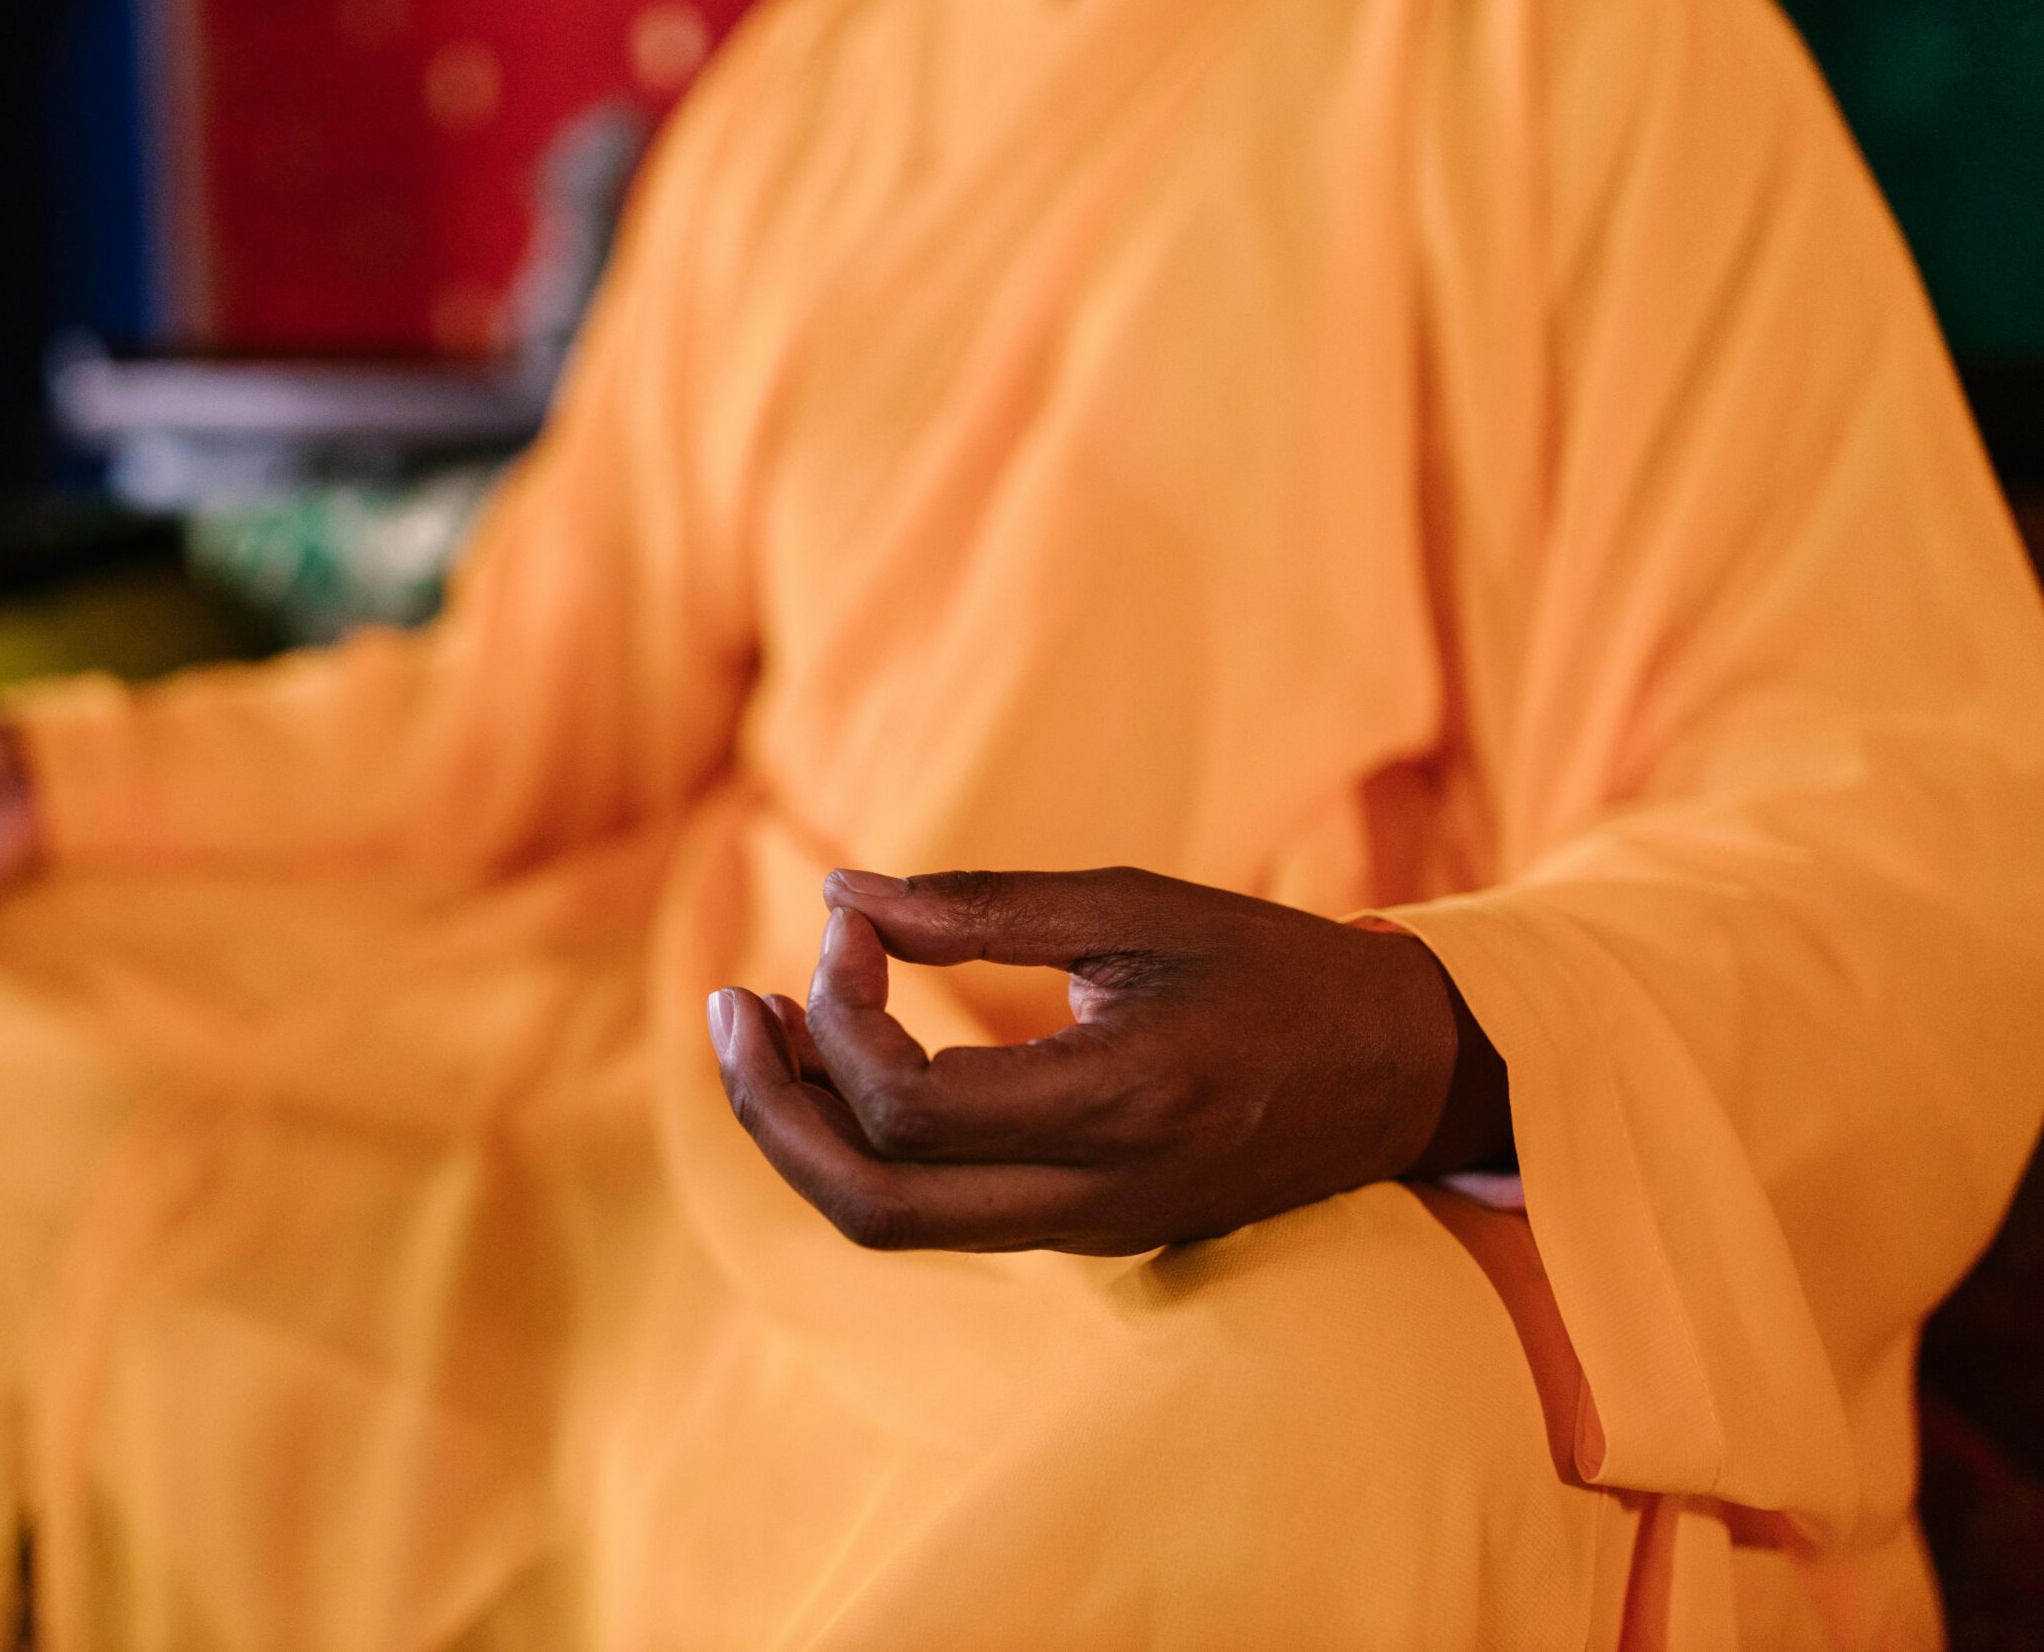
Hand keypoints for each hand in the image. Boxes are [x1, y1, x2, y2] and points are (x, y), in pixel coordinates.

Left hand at [706, 867, 1508, 1254]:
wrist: (1398, 1075)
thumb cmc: (1274, 968)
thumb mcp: (1139, 906)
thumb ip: (984, 907)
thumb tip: (837, 894)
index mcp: (1120, 1103)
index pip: (913, 1106)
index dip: (843, 1012)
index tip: (850, 926)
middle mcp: (1095, 1197)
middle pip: (871, 1205)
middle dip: (771, 1108)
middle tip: (731, 1005)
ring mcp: (1086, 1233)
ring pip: (891, 1224)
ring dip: (804, 1131)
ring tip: (761, 1027)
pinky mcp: (1080, 1235)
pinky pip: (934, 1213)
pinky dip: (861, 1143)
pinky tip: (839, 1059)